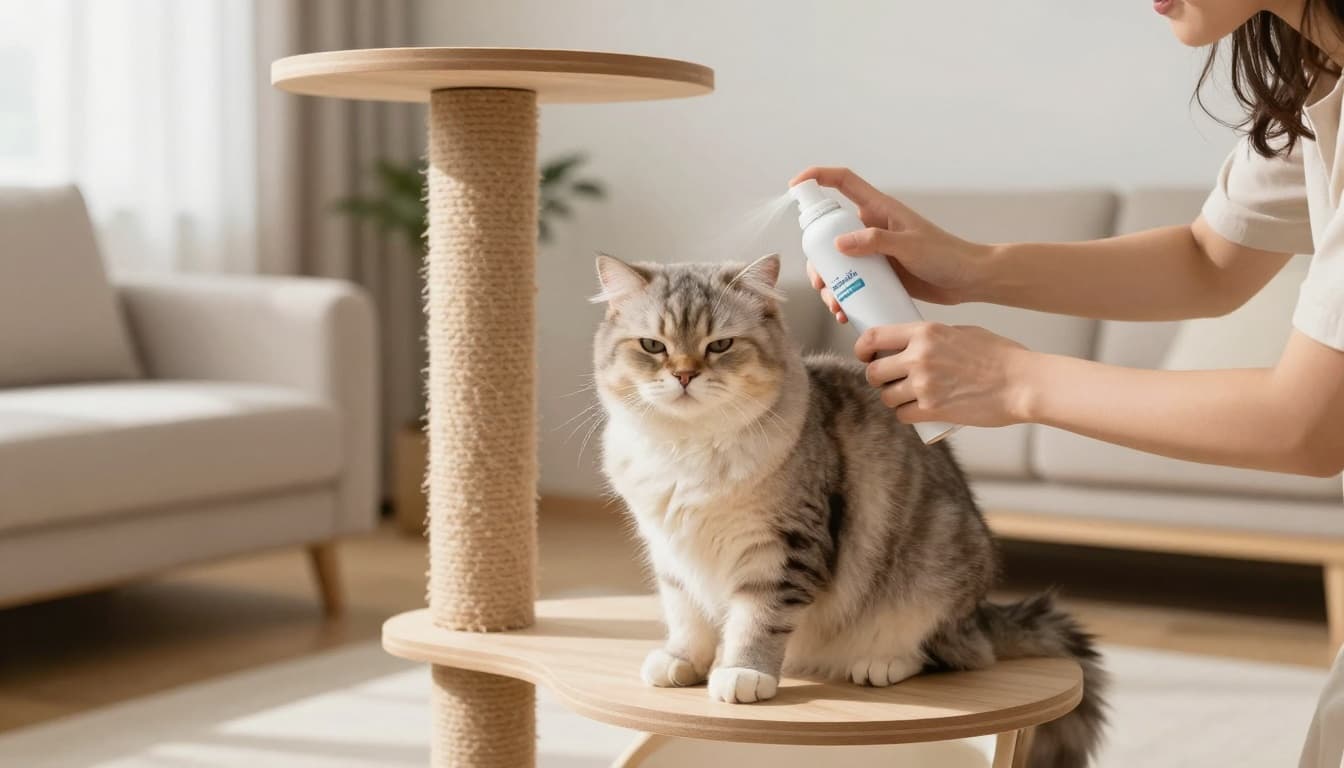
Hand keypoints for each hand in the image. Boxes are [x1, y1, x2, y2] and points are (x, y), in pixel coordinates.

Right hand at [791, 167, 989, 321]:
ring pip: (836, 263)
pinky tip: (845, 312)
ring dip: (829, 284)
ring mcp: (873, 252)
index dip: (817, 178)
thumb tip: (839, 243)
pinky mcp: (878, 275)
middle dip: (817, 258)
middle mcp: (870, 228)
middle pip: (829, 233)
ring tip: (835, 304)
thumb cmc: (946, 255)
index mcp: (878, 209)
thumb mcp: (910, 246)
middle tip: (821, 282)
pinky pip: (851, 282)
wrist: (968, 280)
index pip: (842, 182)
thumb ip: (876, 241)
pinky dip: (844, 296)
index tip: (794, 186)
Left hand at [855, 322, 1034, 427]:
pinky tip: (915, 410)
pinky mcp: (932, 410)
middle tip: (889, 379)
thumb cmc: (1000, 356)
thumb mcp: (962, 332)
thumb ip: (933, 337)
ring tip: (906, 395)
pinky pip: (902, 415)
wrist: (1023, 384)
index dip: (862, 348)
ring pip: (886, 397)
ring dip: (892, 398)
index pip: (873, 337)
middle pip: (873, 372)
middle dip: (877, 378)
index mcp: (925, 332)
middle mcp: (919, 357)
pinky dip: (905, 414)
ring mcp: (924, 386)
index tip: (865, 354)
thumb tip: (912, 342)